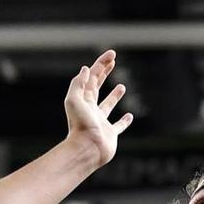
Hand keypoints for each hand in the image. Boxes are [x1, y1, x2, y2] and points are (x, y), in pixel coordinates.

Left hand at [62, 51, 133, 165]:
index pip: (93, 78)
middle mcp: (91, 110)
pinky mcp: (110, 134)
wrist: (86, 149)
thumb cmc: (80, 126)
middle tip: (113, 61)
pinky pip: (118, 126)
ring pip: (108, 105)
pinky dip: (124, 121)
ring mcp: (101, 122)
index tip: (112, 54)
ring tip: (121, 87)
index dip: (101, 64)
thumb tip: (86, 69)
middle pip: (98, 87)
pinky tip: (130, 116)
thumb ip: (78, 84)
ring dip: (114, 96)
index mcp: (83, 100)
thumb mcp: (74, 100)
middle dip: (105, 73)